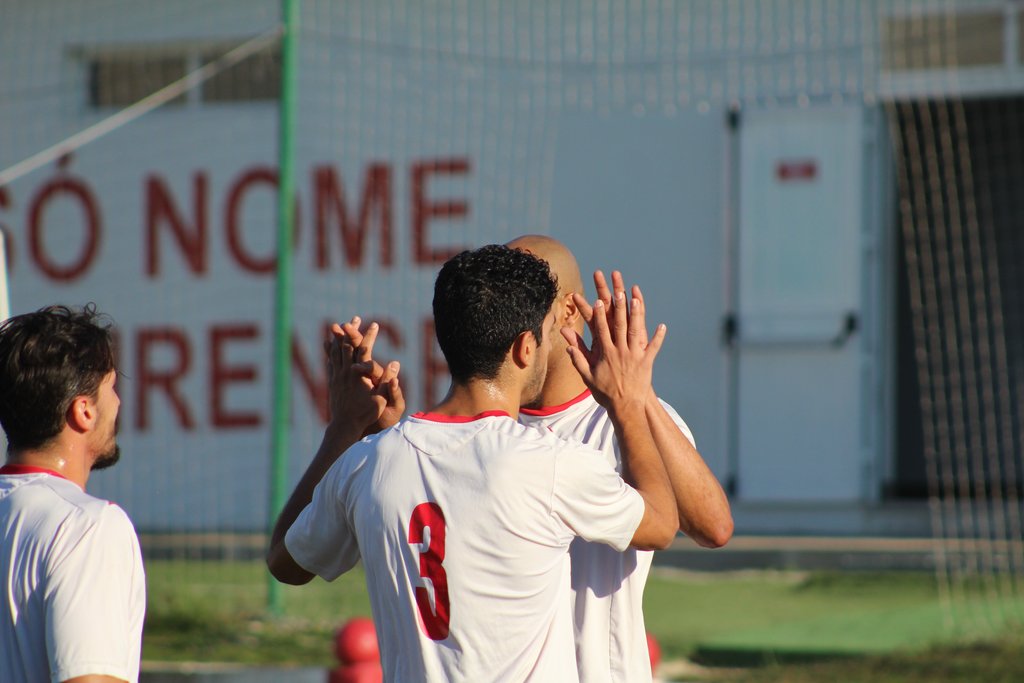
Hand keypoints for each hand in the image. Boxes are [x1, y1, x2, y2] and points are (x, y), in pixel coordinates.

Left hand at [327, 317, 405, 434]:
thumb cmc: (366, 414)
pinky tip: (327, 345)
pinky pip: (330, 361)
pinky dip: (329, 351)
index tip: (375, 323)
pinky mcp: (332, 382)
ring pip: (335, 352)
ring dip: (337, 338)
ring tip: (336, 326)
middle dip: (351, 330)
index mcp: (358, 374)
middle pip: (346, 346)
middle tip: (355, 317)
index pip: (364, 349)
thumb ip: (388, 382)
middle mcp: (346, 372)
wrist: (345, 426)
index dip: (369, 335)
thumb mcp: (381, 399)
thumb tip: (395, 365)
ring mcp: (337, 376)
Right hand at [561, 276, 665, 410]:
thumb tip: (567, 346)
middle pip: (620, 325)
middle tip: (618, 292)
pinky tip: (662, 326)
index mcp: (606, 354)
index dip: (600, 315)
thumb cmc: (605, 393)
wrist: (625, 407)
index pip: (601, 330)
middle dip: (619, 307)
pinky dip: (658, 337)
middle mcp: (620, 351)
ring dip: (637, 315)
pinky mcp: (647, 363)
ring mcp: (635, 356)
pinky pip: (654, 347)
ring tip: (637, 300)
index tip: (598, 301)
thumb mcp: (587, 377)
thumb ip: (578, 359)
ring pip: (636, 331)